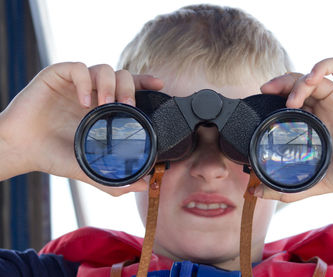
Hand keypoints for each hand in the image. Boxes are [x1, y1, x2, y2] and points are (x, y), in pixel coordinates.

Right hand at [0, 62, 162, 195]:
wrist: (21, 150)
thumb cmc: (54, 155)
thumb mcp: (88, 167)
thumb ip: (114, 177)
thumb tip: (144, 185)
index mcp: (103, 109)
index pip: (130, 88)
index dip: (145, 83)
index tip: (160, 85)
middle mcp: (92, 93)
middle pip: (121, 75)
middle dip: (129, 86)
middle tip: (128, 104)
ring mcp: (75, 84)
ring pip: (103, 68)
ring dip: (109, 84)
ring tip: (105, 104)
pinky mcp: (56, 77)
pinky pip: (77, 68)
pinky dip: (85, 81)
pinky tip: (84, 101)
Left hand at [256, 57, 332, 201]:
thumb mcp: (314, 181)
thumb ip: (286, 190)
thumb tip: (256, 193)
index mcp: (317, 123)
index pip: (290, 102)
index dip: (275, 97)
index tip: (262, 99)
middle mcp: (327, 107)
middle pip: (298, 85)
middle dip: (280, 84)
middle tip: (267, 90)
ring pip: (313, 76)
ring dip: (297, 82)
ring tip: (292, 100)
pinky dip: (321, 66)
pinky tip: (312, 78)